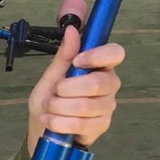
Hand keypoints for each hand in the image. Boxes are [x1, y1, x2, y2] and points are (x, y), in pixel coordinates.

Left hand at [26, 19, 124, 153]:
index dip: (97, 56)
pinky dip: (60, 122)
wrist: (44, 128)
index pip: (115, 53)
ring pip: (86, 105)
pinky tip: (51, 121)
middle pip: (97, 82)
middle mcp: (109, 84)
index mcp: (100, 65)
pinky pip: (81, 124)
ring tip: (49, 109)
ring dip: (60, 107)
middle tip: (54, 93)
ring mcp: (107, 106)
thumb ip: (64, 56)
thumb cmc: (51, 99)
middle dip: (66, 89)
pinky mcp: (102, 126)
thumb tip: (72, 30)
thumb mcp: (51, 76)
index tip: (77, 62)